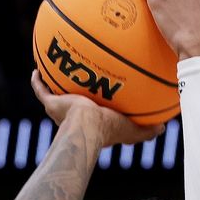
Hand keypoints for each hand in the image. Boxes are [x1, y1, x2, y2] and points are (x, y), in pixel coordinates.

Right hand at [31, 70, 164, 145]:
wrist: (87, 126)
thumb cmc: (109, 130)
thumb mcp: (132, 130)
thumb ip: (146, 130)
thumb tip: (163, 128)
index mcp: (90, 123)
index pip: (90, 115)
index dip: (93, 108)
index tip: (97, 99)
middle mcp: (72, 117)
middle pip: (69, 104)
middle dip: (70, 96)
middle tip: (75, 82)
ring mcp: (59, 110)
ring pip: (53, 96)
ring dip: (52, 85)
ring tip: (53, 71)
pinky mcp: (50, 103)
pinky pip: (40, 89)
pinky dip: (37, 80)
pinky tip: (37, 69)